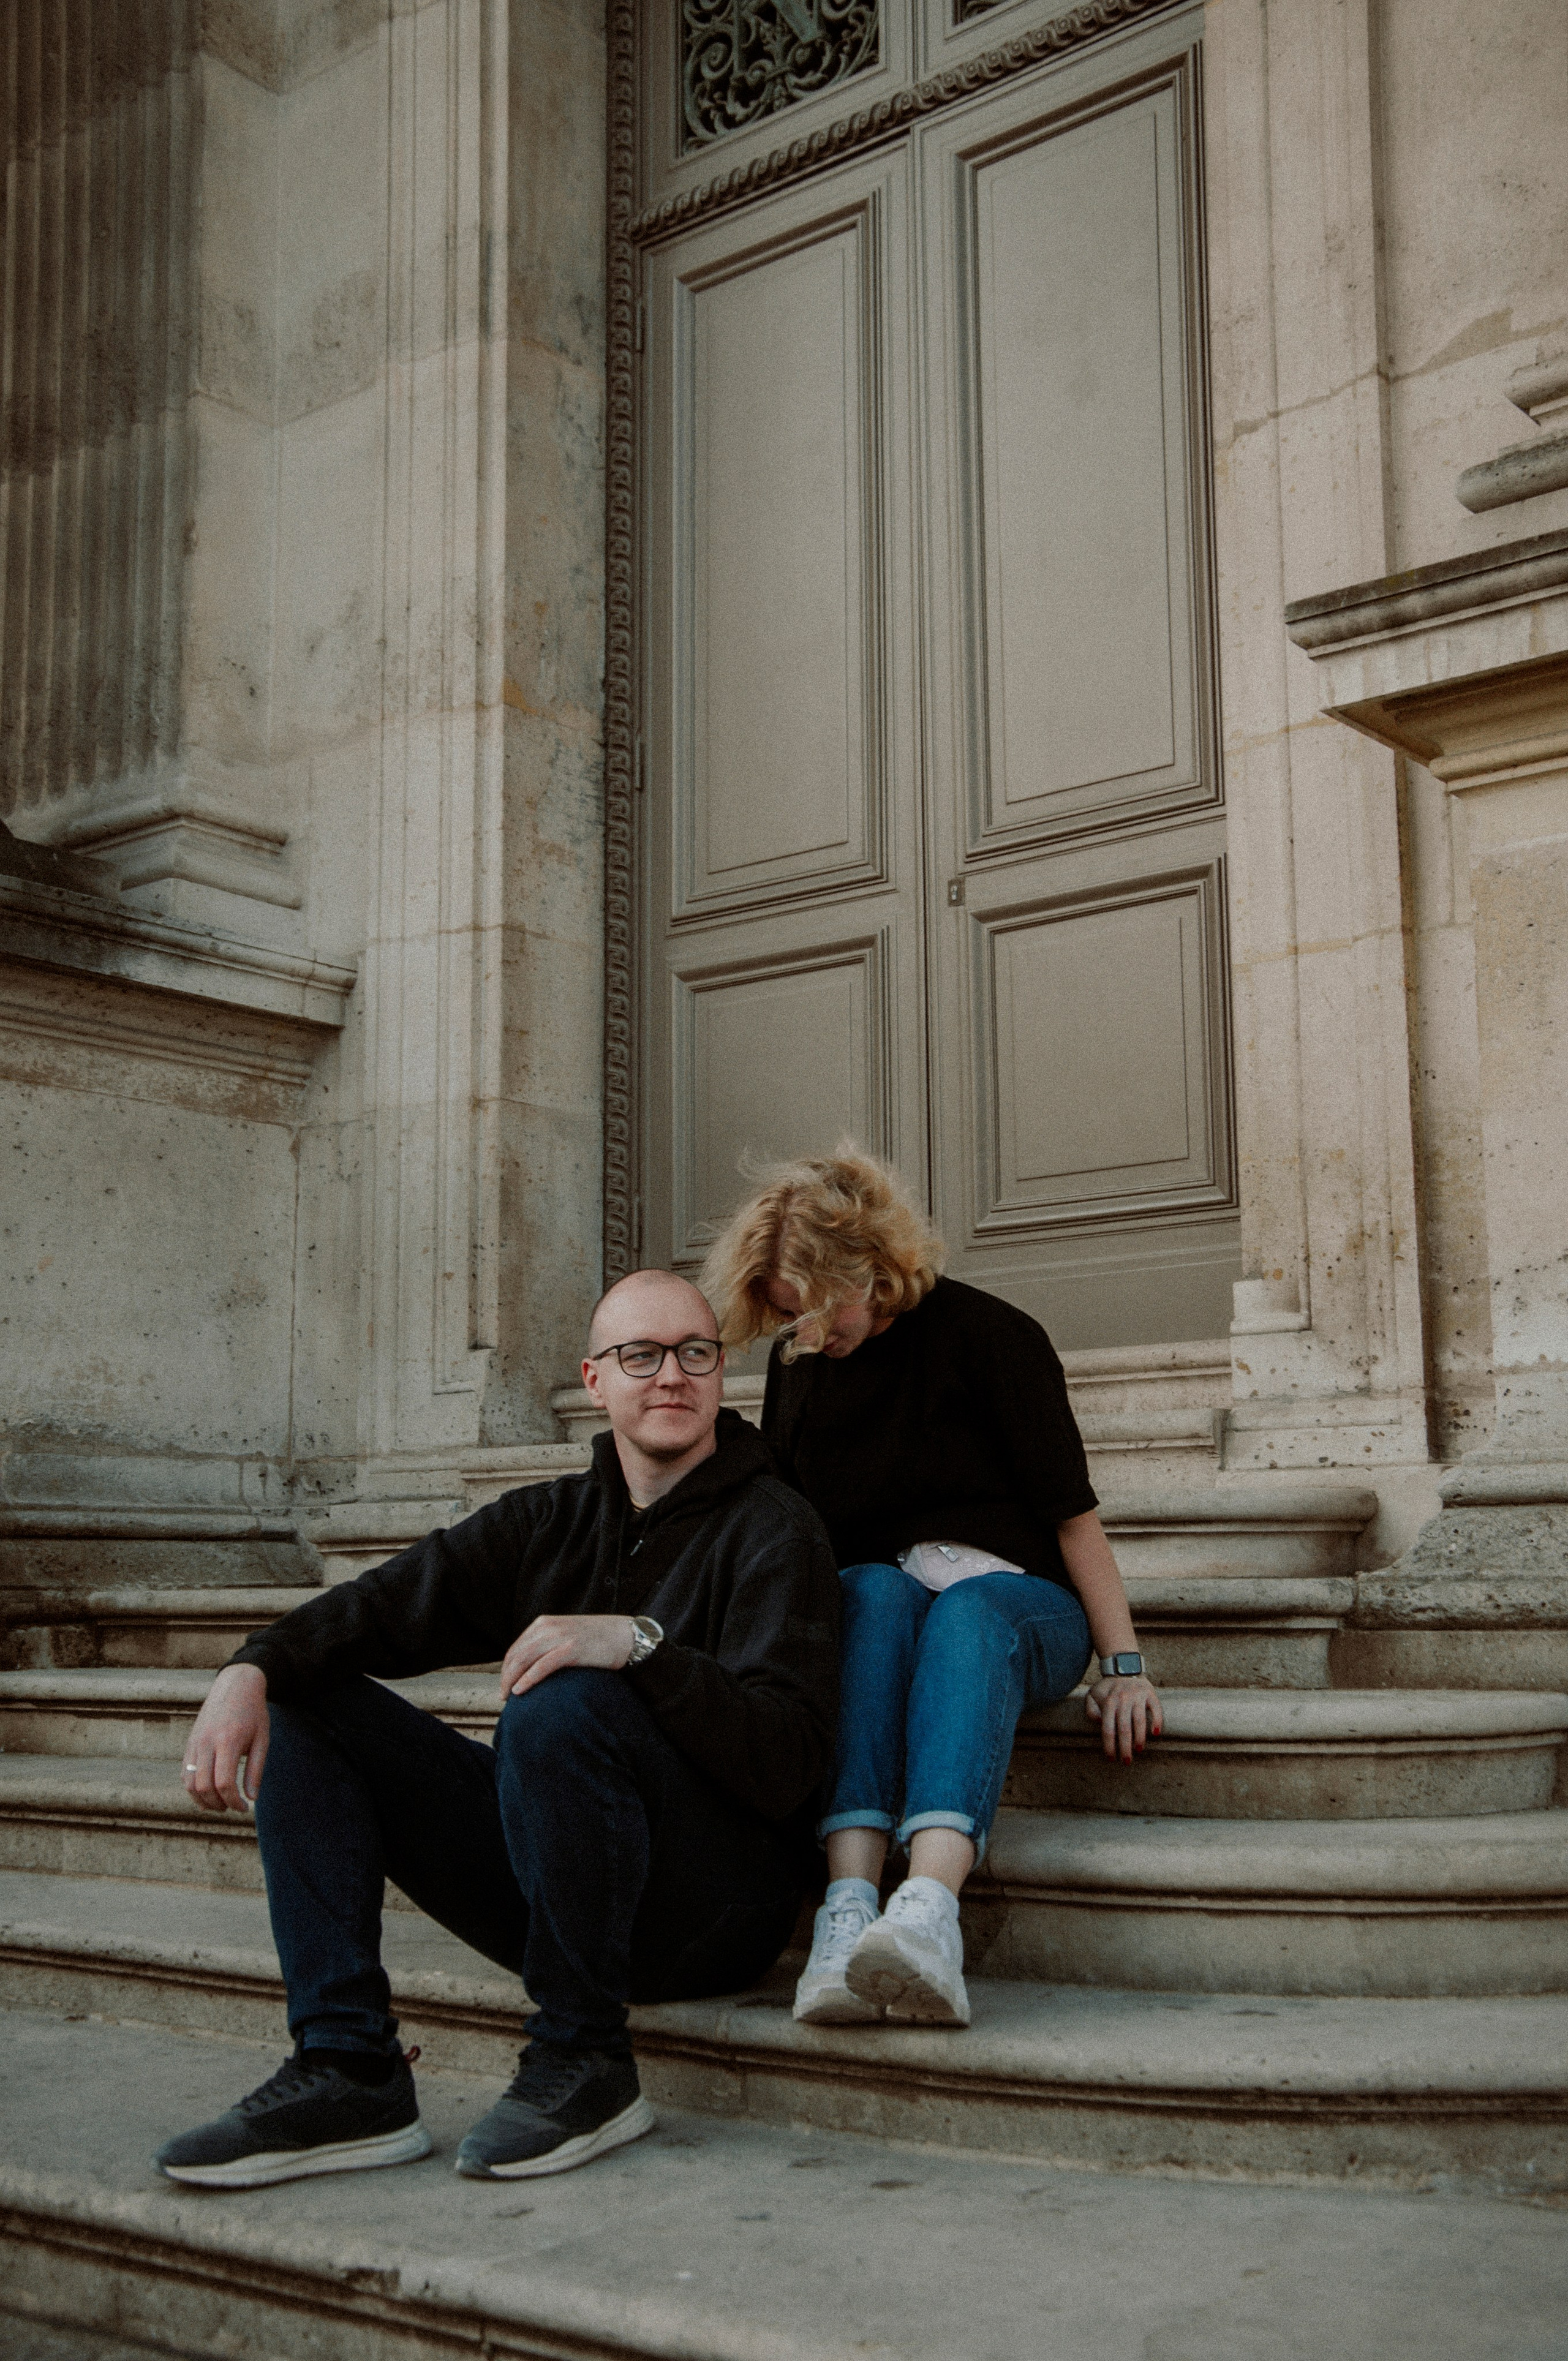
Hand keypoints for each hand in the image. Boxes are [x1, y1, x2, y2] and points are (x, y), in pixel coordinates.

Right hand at [182, 1664, 269, 1813]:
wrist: (236, 1685)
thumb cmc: (253, 1713)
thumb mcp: (262, 1739)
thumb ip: (256, 1770)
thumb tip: (251, 1799)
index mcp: (228, 1741)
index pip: (224, 1782)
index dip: (234, 1801)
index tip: (244, 1807)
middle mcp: (207, 1742)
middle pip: (204, 1787)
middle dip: (218, 1804)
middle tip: (232, 1807)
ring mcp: (195, 1743)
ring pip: (190, 1783)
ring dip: (203, 1800)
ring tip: (219, 1803)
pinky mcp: (189, 1743)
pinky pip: (185, 1773)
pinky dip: (193, 1788)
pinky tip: (209, 1791)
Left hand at [498, 1614, 635, 1700]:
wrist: (626, 1636)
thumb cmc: (598, 1640)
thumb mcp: (566, 1636)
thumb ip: (548, 1646)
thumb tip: (531, 1668)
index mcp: (544, 1623)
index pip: (516, 1648)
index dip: (506, 1669)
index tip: (504, 1686)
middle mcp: (548, 1627)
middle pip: (516, 1655)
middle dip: (505, 1677)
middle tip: (502, 1697)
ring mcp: (560, 1637)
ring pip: (524, 1660)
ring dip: (511, 1680)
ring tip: (507, 1698)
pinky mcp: (571, 1649)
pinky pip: (542, 1666)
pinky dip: (528, 1679)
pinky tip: (519, 1691)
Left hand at [1085, 1673, 1161, 1765]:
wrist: (1124, 1668)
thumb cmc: (1108, 1688)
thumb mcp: (1093, 1695)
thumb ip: (1090, 1710)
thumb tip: (1098, 1723)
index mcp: (1108, 1702)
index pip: (1108, 1729)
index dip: (1109, 1746)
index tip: (1111, 1759)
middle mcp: (1122, 1699)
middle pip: (1124, 1728)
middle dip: (1125, 1748)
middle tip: (1126, 1761)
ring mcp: (1137, 1696)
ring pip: (1139, 1720)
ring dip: (1140, 1738)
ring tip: (1139, 1750)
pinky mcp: (1150, 1693)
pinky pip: (1155, 1708)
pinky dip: (1156, 1721)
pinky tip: (1155, 1733)